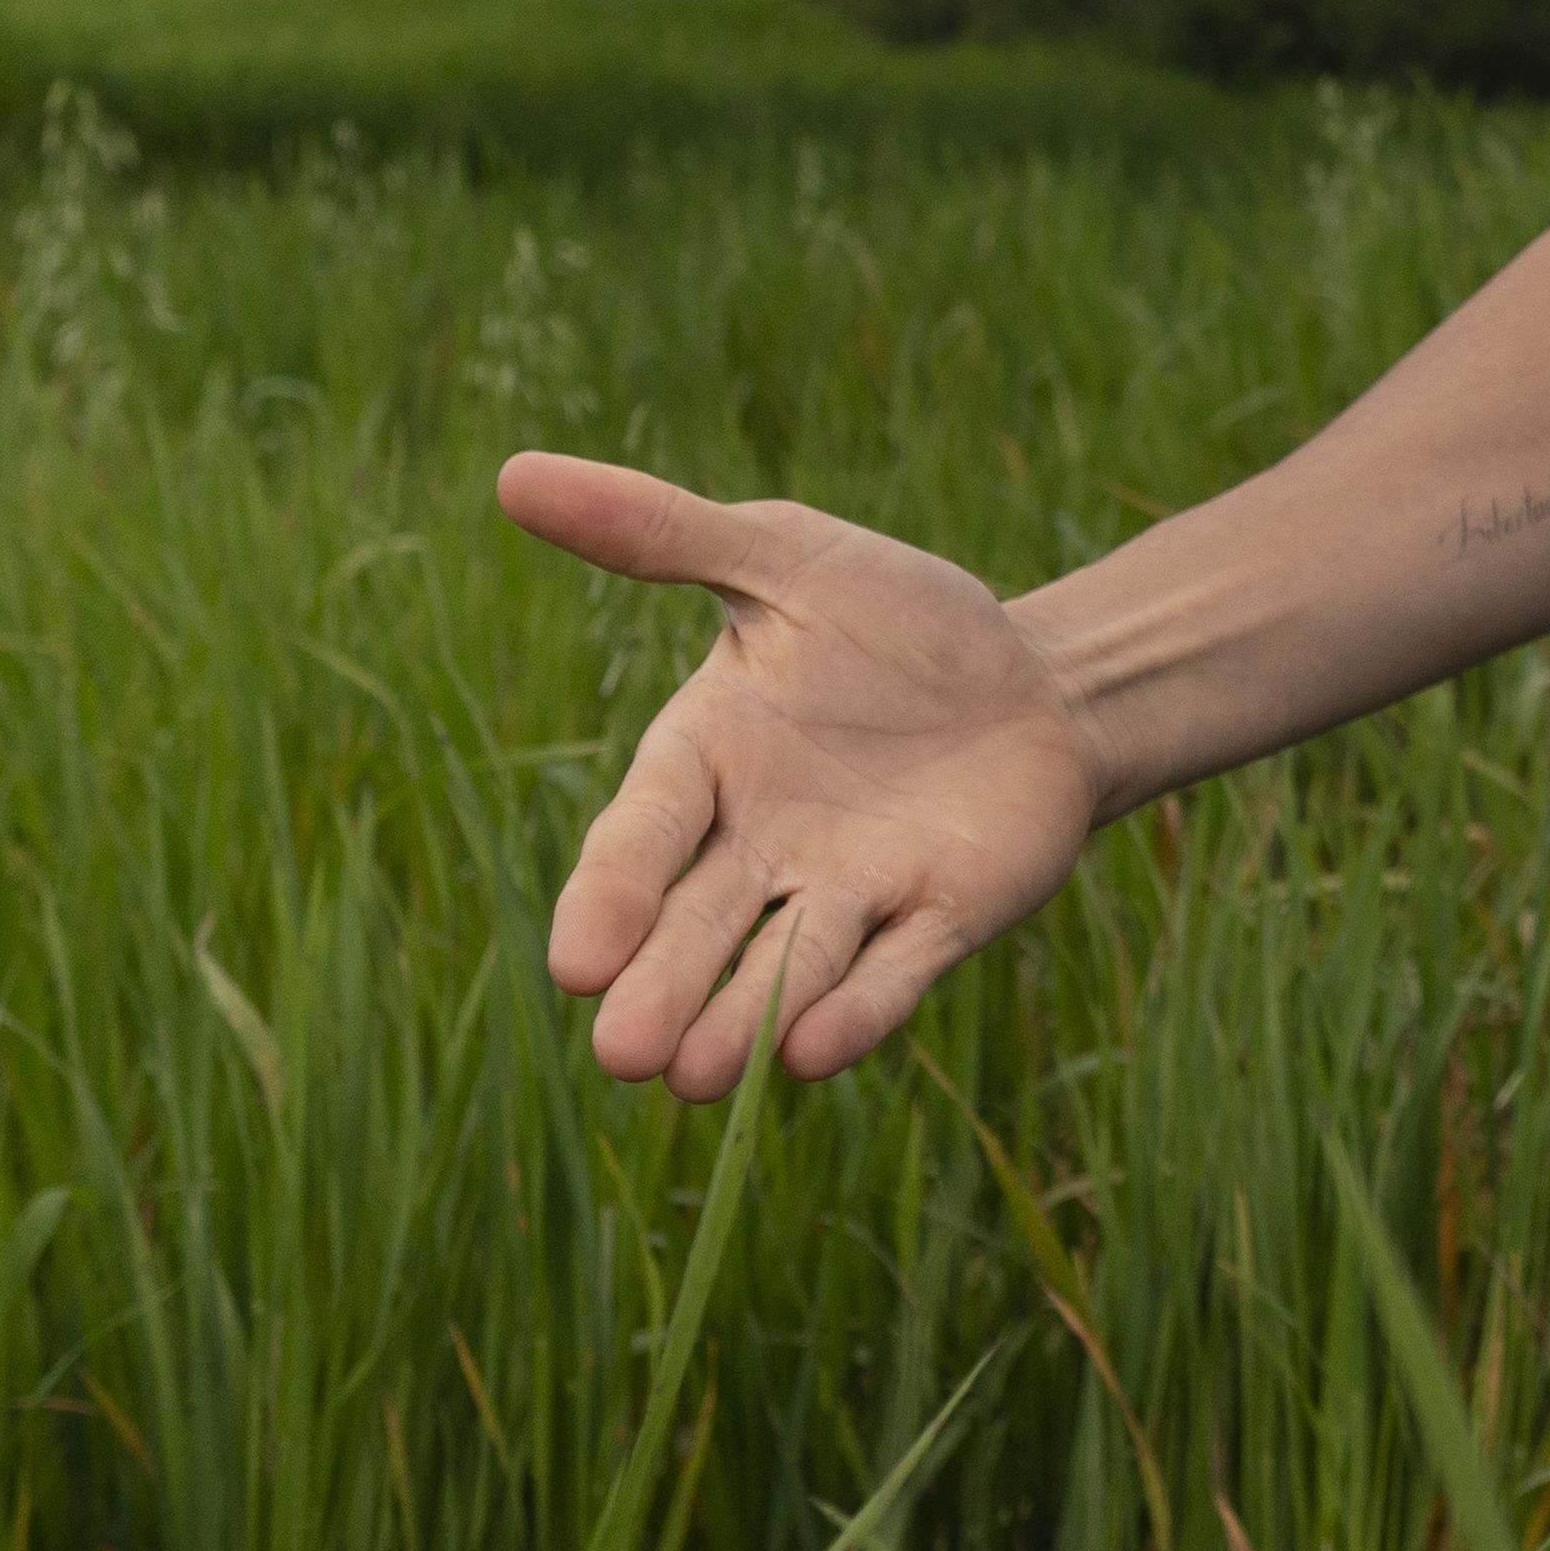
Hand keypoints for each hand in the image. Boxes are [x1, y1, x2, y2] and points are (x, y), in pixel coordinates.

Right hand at [501, 451, 1105, 1096]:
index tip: (575, 961)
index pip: (645, 836)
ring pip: (782, 970)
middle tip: (622, 1054)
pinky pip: (891, 975)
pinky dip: (857, 1011)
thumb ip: (662, 533)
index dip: (611, 895)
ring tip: (696, 1077)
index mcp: (708, 761)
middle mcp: (762, 848)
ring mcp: (850, 893)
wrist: (1036, 679)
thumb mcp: (786, 559)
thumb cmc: (897, 621)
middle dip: (663, 988)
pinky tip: (815, 1050)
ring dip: (741, 1021)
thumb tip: (513, 473)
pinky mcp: (937, 919)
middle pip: (699, 928)